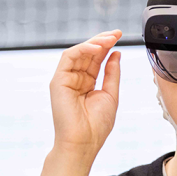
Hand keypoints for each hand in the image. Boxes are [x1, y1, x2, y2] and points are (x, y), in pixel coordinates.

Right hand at [49, 30, 121, 159]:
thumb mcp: (111, 94)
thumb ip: (112, 73)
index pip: (97, 60)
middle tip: (116, 33)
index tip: (119, 37)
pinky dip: (83, 50)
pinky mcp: (58, 80)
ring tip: (109, 39)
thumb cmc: (97, 124)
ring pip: (78, 53)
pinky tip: (97, 48)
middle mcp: (76, 79)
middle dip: (102, 41)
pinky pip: (69, 58)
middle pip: (88, 54)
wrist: (84, 142)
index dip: (107, 47)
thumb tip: (116, 53)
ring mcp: (66, 79)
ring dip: (94, 43)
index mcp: (88, 84)